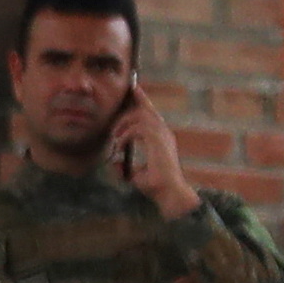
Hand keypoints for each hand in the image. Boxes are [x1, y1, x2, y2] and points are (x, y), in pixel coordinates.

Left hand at [105, 90, 199, 216]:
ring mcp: (163, 135)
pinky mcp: (158, 140)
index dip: (142, 99)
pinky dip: (125, 136)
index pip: (151, 113)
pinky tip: (119, 146)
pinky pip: (137, 128)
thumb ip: (125, 168)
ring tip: (116, 139)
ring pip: (140, 116)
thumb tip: (114, 164)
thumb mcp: (136, 175)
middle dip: (129, 108)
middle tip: (114, 125)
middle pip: (146, 109)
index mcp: (162, 137)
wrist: (170, 194)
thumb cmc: (157, 187)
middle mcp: (164, 133)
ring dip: (123, 125)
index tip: (134, 88)